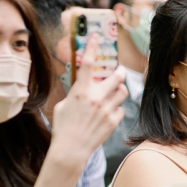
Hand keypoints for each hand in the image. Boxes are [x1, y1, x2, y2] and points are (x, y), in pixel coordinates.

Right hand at [49, 34, 127, 169]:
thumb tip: (83, 85)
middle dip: (119, 71)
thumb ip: (75, 93)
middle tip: (118, 71)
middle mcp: (95, 98)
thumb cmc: (63, 127)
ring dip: (118, 90)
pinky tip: (109, 113)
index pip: (87, 63)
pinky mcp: (112, 121)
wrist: (70, 149)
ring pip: (122, 91)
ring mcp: (106, 109)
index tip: (95, 36)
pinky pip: (120, 108)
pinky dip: (116, 109)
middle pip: (117, 75)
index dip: (92, 46)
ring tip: (113, 93)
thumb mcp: (63, 105)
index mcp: (80, 91)